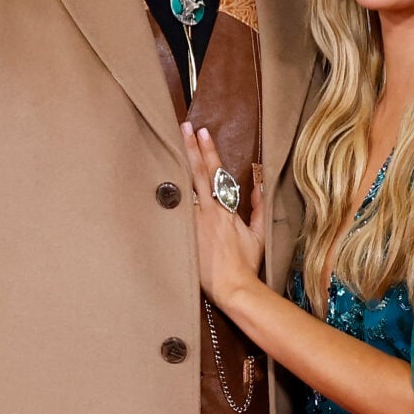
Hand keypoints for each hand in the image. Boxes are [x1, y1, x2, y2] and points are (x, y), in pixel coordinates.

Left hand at [181, 122, 264, 308]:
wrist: (232, 287)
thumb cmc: (245, 264)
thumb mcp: (257, 234)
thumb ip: (257, 208)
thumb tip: (258, 186)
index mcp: (226, 209)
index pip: (217, 173)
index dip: (209, 151)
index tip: (203, 132)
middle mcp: (207, 212)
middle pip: (197, 173)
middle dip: (190, 148)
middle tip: (184, 126)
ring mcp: (193, 224)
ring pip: (181, 189)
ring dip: (175, 167)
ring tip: (166, 146)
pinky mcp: (183, 236)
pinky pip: (173, 212)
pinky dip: (165, 196)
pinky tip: (155, 181)